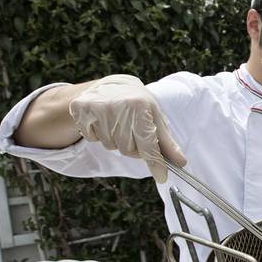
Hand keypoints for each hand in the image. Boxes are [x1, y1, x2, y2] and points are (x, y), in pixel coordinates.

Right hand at [68, 74, 186, 182]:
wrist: (110, 85)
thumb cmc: (137, 102)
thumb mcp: (155, 116)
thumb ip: (166, 142)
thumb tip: (180, 162)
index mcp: (140, 106)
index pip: (148, 143)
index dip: (156, 162)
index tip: (162, 177)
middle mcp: (119, 106)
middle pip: (129, 150)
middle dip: (134, 147)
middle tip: (134, 131)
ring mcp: (98, 108)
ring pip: (111, 146)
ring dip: (117, 141)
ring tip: (119, 123)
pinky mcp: (81, 110)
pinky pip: (94, 139)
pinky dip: (100, 135)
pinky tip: (105, 121)